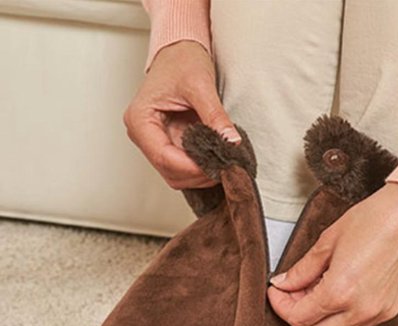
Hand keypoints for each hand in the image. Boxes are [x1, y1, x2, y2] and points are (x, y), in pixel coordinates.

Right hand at [123, 40, 240, 189]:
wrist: (179, 51)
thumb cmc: (181, 60)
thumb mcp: (200, 84)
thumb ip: (215, 115)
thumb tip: (230, 142)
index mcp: (140, 120)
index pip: (164, 157)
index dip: (192, 168)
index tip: (218, 166)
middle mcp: (143, 135)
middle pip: (170, 172)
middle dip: (198, 174)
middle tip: (226, 167)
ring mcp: (156, 141)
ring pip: (177, 175)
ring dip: (201, 175)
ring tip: (224, 162)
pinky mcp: (169, 144)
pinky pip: (184, 166)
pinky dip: (201, 168)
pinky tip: (217, 159)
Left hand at [267, 182, 397, 325]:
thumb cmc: (376, 219)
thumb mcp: (328, 241)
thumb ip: (302, 269)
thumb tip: (284, 283)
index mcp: (340, 292)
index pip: (298, 318)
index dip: (281, 306)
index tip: (277, 292)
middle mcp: (360, 310)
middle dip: (298, 315)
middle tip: (293, 292)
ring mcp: (378, 314)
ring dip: (320, 317)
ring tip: (316, 288)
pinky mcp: (391, 310)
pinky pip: (357, 325)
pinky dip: (341, 315)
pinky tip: (338, 292)